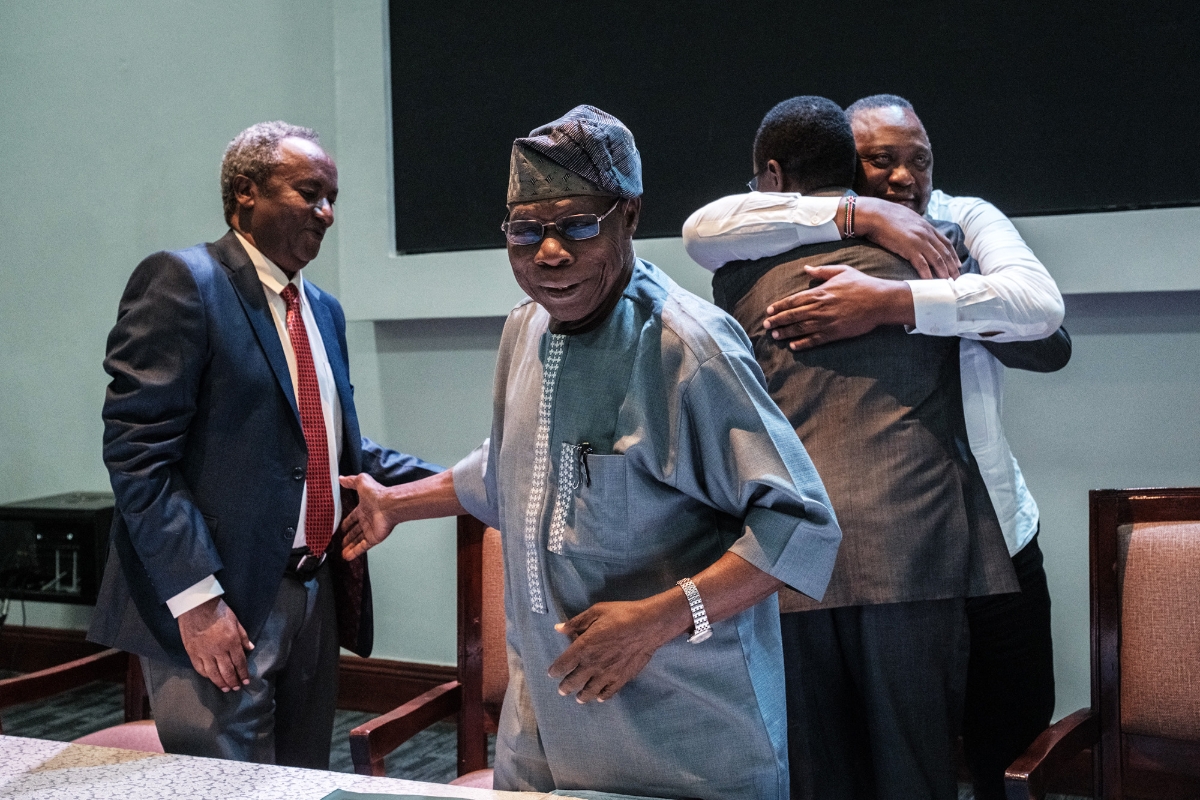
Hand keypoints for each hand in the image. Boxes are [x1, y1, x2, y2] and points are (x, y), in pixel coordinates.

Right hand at [177, 597, 252, 691]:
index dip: (243, 673)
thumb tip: (250, 649)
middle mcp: (219, 650)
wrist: (196, 605)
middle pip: (227, 670)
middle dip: (233, 681)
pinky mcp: (192, 652)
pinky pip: (200, 668)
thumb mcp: (235, 621)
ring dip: (220, 682)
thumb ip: (243, 636)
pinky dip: (206, 675)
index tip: (245, 681)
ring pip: (213, 673)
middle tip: (236, 688)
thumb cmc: (218, 610)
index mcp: (231, 641)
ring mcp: (204, 652)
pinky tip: (211, 678)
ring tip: (225, 688)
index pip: (239, 662)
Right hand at [338, 473, 398, 559]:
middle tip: (341, 542)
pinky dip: (354, 552)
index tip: (340, 528)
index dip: (346, 523)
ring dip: (350, 547)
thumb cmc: (377, 493)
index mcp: (363, 509)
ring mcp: (370, 530)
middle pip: (355, 531)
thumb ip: (351, 481)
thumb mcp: (361, 482)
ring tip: (342, 553)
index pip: (352, 518)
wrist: (389, 504)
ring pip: (357, 541)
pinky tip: (347, 557)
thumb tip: (341, 478)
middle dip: (348, 537)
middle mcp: (366, 520)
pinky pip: (362, 547)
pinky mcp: (374, 538)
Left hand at [547, 595, 684, 703]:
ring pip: (590, 691)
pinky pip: (609, 692)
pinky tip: (600, 697)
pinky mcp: (622, 678)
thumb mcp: (596, 612)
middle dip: (565, 687)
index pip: (563, 664)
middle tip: (562, 690)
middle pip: (573, 682)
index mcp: (583, 647)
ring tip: (578, 697)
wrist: (648, 625)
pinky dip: (602, 696)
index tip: (552, 673)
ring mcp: (607, 674)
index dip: (554, 671)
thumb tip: (558, 628)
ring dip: (582, 696)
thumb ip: (576, 622)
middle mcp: (592, 664)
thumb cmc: (621, 615)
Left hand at [763, 265, 915, 349]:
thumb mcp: (841, 271)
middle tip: (766, 325)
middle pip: (793, 315)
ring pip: (801, 328)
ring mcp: (826, 321)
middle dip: (778, 321)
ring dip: (786, 333)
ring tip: (775, 336)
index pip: (794, 300)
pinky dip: (803, 344)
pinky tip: (793, 347)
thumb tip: (806, 268)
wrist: (879, 301)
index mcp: (820, 292)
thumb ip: (822, 271)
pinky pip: (815, 340)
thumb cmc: (862, 284)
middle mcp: (820, 307)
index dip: (780, 306)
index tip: (769, 311)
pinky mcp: (835, 333)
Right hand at [853, 196, 959, 278]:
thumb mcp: (907, 218)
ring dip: (944, 272)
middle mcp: (926, 234)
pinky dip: (928, 274)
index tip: (957, 264)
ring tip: (948, 283)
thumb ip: (915, 226)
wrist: (875, 214)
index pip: (945, 242)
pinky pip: (922, 264)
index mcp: (926, 226)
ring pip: (937, 259)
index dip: (953, 255)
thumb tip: (915, 231)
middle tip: (958, 279)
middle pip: (944, 253)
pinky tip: (931, 282)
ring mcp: (919, 241)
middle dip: (952, 267)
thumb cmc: (886, 215)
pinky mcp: (909, 248)